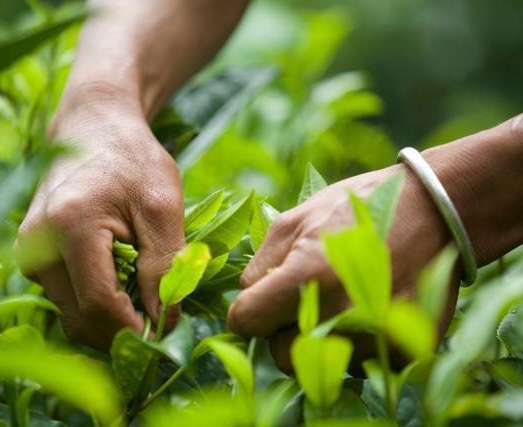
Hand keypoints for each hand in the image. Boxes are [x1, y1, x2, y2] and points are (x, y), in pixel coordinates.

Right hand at [17, 86, 183, 350]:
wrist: (92, 127)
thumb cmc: (132, 158)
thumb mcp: (162, 205)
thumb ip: (165, 265)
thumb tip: (164, 322)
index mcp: (69, 227)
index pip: (98, 304)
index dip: (134, 330)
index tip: (164, 337)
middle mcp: (37, 245)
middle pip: (80, 317)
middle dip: (121, 331)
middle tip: (159, 322)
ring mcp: (29, 252)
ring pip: (71, 314)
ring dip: (109, 319)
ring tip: (142, 296)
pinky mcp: (32, 256)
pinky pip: (66, 298)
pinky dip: (95, 305)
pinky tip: (121, 285)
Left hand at [228, 115, 522, 372]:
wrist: (435, 211)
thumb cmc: (358, 208)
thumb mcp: (296, 219)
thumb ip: (261, 264)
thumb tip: (247, 297)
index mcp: (306, 277)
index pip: (245, 322)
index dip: (245, 311)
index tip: (257, 302)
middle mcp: (339, 315)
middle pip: (280, 354)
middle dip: (281, 332)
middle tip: (301, 301)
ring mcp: (375, 337)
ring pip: (320, 364)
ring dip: (319, 341)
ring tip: (339, 300)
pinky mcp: (403, 351)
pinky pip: (358, 365)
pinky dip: (354, 344)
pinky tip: (365, 310)